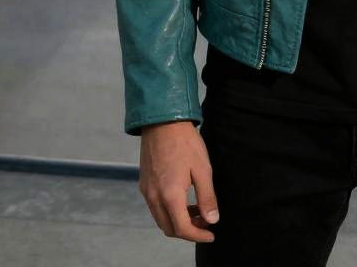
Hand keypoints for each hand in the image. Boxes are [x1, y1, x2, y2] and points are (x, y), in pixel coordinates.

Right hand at [138, 120, 218, 242]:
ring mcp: (146, 191)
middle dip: (188, 230)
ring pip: (161, 219)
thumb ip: (207, 197)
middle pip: (169, 228)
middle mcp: (154, 197)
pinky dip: (169, 210)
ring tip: (196, 209)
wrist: (162, 121)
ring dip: (178, 221)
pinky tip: (183, 198)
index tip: (211, 234)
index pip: (182, 229)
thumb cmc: (185, 142)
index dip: (198, 235)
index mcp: (170, 195)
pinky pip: (155, 207)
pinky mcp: (144, 183)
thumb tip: (212, 219)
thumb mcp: (202, 169)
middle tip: (205, 222)